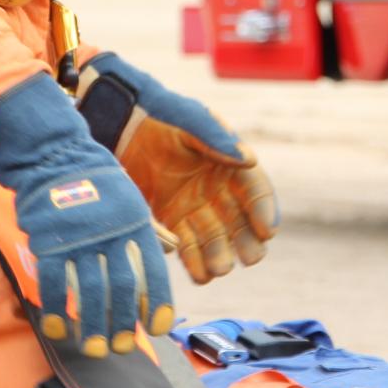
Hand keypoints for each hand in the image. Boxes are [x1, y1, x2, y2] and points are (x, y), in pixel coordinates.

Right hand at [0, 74, 174, 356]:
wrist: (53, 155)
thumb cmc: (97, 181)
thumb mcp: (131, 199)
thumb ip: (147, 229)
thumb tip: (172, 250)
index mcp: (135, 223)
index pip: (153, 270)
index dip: (157, 301)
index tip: (159, 328)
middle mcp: (111, 233)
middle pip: (121, 287)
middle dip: (122, 323)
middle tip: (122, 348)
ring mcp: (79, 238)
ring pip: (89, 291)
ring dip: (91, 325)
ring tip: (94, 349)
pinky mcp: (49, 242)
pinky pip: (54, 283)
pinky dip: (55, 310)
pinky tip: (56, 330)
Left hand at [85, 52, 278, 284]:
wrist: (119, 122)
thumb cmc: (161, 114)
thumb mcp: (189, 120)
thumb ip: (215, 138)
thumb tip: (249, 160)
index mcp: (230, 162)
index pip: (255, 190)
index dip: (264, 210)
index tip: (267, 231)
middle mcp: (217, 189)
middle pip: (240, 221)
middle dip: (247, 241)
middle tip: (250, 257)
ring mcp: (194, 206)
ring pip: (214, 239)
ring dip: (220, 256)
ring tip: (220, 269)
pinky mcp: (171, 219)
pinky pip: (187, 245)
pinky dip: (193, 261)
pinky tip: (199, 273)